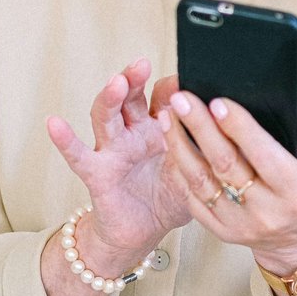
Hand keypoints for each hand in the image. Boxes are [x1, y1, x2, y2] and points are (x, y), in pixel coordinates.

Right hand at [47, 58, 192, 264]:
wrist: (145, 231)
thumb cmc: (170, 195)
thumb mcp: (198, 169)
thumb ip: (210, 146)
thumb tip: (241, 124)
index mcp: (162, 126)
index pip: (165, 96)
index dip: (175, 88)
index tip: (189, 79)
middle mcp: (135, 131)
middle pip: (133, 96)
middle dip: (135, 77)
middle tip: (142, 64)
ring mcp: (114, 149)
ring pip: (107, 116)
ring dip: (111, 97)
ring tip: (116, 82)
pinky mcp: (97, 172)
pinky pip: (79, 154)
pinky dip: (66, 139)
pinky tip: (55, 123)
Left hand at [164, 91, 296, 273]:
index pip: (264, 154)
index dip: (239, 127)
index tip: (218, 102)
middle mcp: (267, 210)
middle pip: (225, 163)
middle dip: (200, 127)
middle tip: (182, 98)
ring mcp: (240, 224)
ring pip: (201, 181)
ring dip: (179, 146)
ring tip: (168, 116)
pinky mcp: (220, 231)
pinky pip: (193, 198)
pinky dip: (179, 169)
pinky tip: (171, 143)